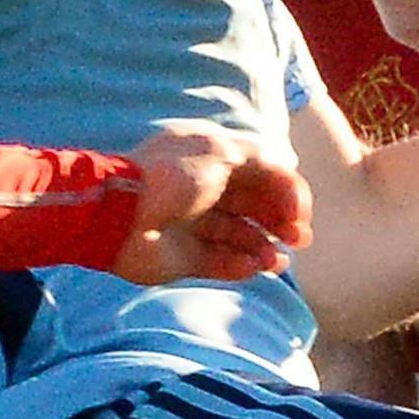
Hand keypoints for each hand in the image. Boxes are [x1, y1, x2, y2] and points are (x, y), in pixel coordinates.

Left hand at [113, 130, 311, 284]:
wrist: (119, 216)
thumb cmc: (171, 176)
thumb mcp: (221, 151)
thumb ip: (261, 159)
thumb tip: (289, 170)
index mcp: (212, 158)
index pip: (261, 173)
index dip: (286, 191)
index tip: (298, 212)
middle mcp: (206, 190)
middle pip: (255, 206)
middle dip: (281, 221)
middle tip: (299, 237)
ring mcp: (195, 225)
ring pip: (242, 237)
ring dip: (264, 247)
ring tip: (275, 260)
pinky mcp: (186, 257)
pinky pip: (223, 262)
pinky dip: (243, 265)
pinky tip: (256, 267)